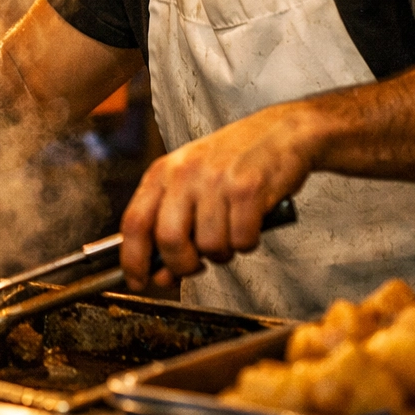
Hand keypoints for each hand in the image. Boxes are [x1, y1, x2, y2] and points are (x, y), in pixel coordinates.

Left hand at [119, 102, 317, 290]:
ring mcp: (216, 180)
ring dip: (222, 253)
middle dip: (183, 265)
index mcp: (162, 172)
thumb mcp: (191, 183)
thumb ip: (171, 224)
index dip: (133, 260)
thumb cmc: (233, 160)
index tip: (138, 281)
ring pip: (210, 246)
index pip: (134, 222)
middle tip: (197, 265)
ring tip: (231, 233)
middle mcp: (184, 173)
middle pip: (168, 240)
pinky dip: (248, 243)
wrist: (281, 132)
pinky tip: (251, 224)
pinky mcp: (248, 188)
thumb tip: (160, 275)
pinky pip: (242, 240)